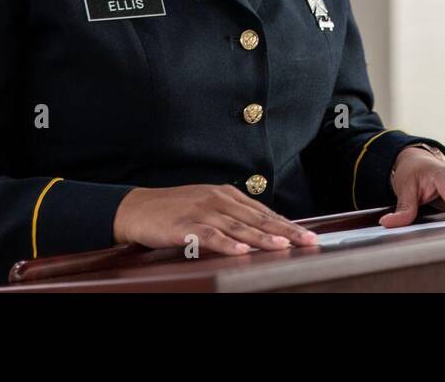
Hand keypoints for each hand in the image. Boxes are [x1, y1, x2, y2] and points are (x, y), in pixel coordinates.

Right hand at [114, 184, 318, 254]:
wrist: (136, 207)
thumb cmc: (175, 209)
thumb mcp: (208, 205)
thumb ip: (234, 214)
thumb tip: (264, 228)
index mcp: (226, 194)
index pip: (263, 211)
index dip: (286, 223)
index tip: (308, 234)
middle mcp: (218, 199)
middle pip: (257, 218)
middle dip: (285, 230)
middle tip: (308, 241)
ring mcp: (201, 211)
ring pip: (238, 226)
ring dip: (262, 237)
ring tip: (283, 246)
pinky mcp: (184, 225)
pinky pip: (209, 235)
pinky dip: (227, 243)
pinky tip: (241, 251)